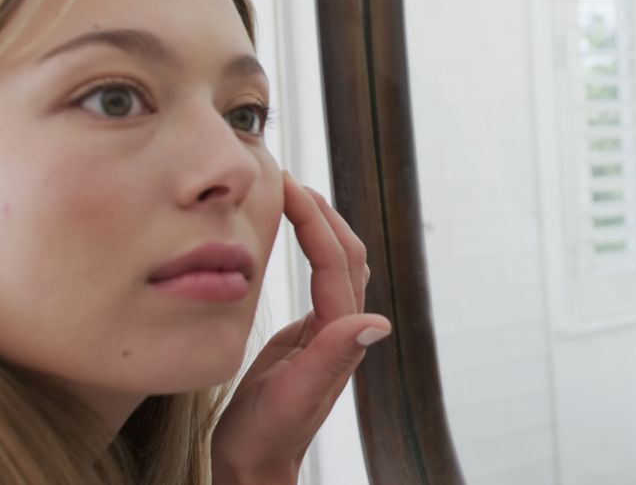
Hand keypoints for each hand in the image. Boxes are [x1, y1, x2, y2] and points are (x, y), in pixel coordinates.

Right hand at [211, 173, 391, 483]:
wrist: (255, 464)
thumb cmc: (267, 437)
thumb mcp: (294, 397)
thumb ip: (331, 358)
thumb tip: (380, 321)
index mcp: (338, 336)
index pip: (334, 262)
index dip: (314, 220)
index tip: (288, 185)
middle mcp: (340, 329)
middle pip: (346, 255)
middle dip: (323, 212)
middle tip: (290, 179)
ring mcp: (326, 331)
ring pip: (336, 265)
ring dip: (320, 226)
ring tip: (292, 195)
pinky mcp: (307, 335)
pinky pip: (318, 279)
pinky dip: (309, 249)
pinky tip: (289, 238)